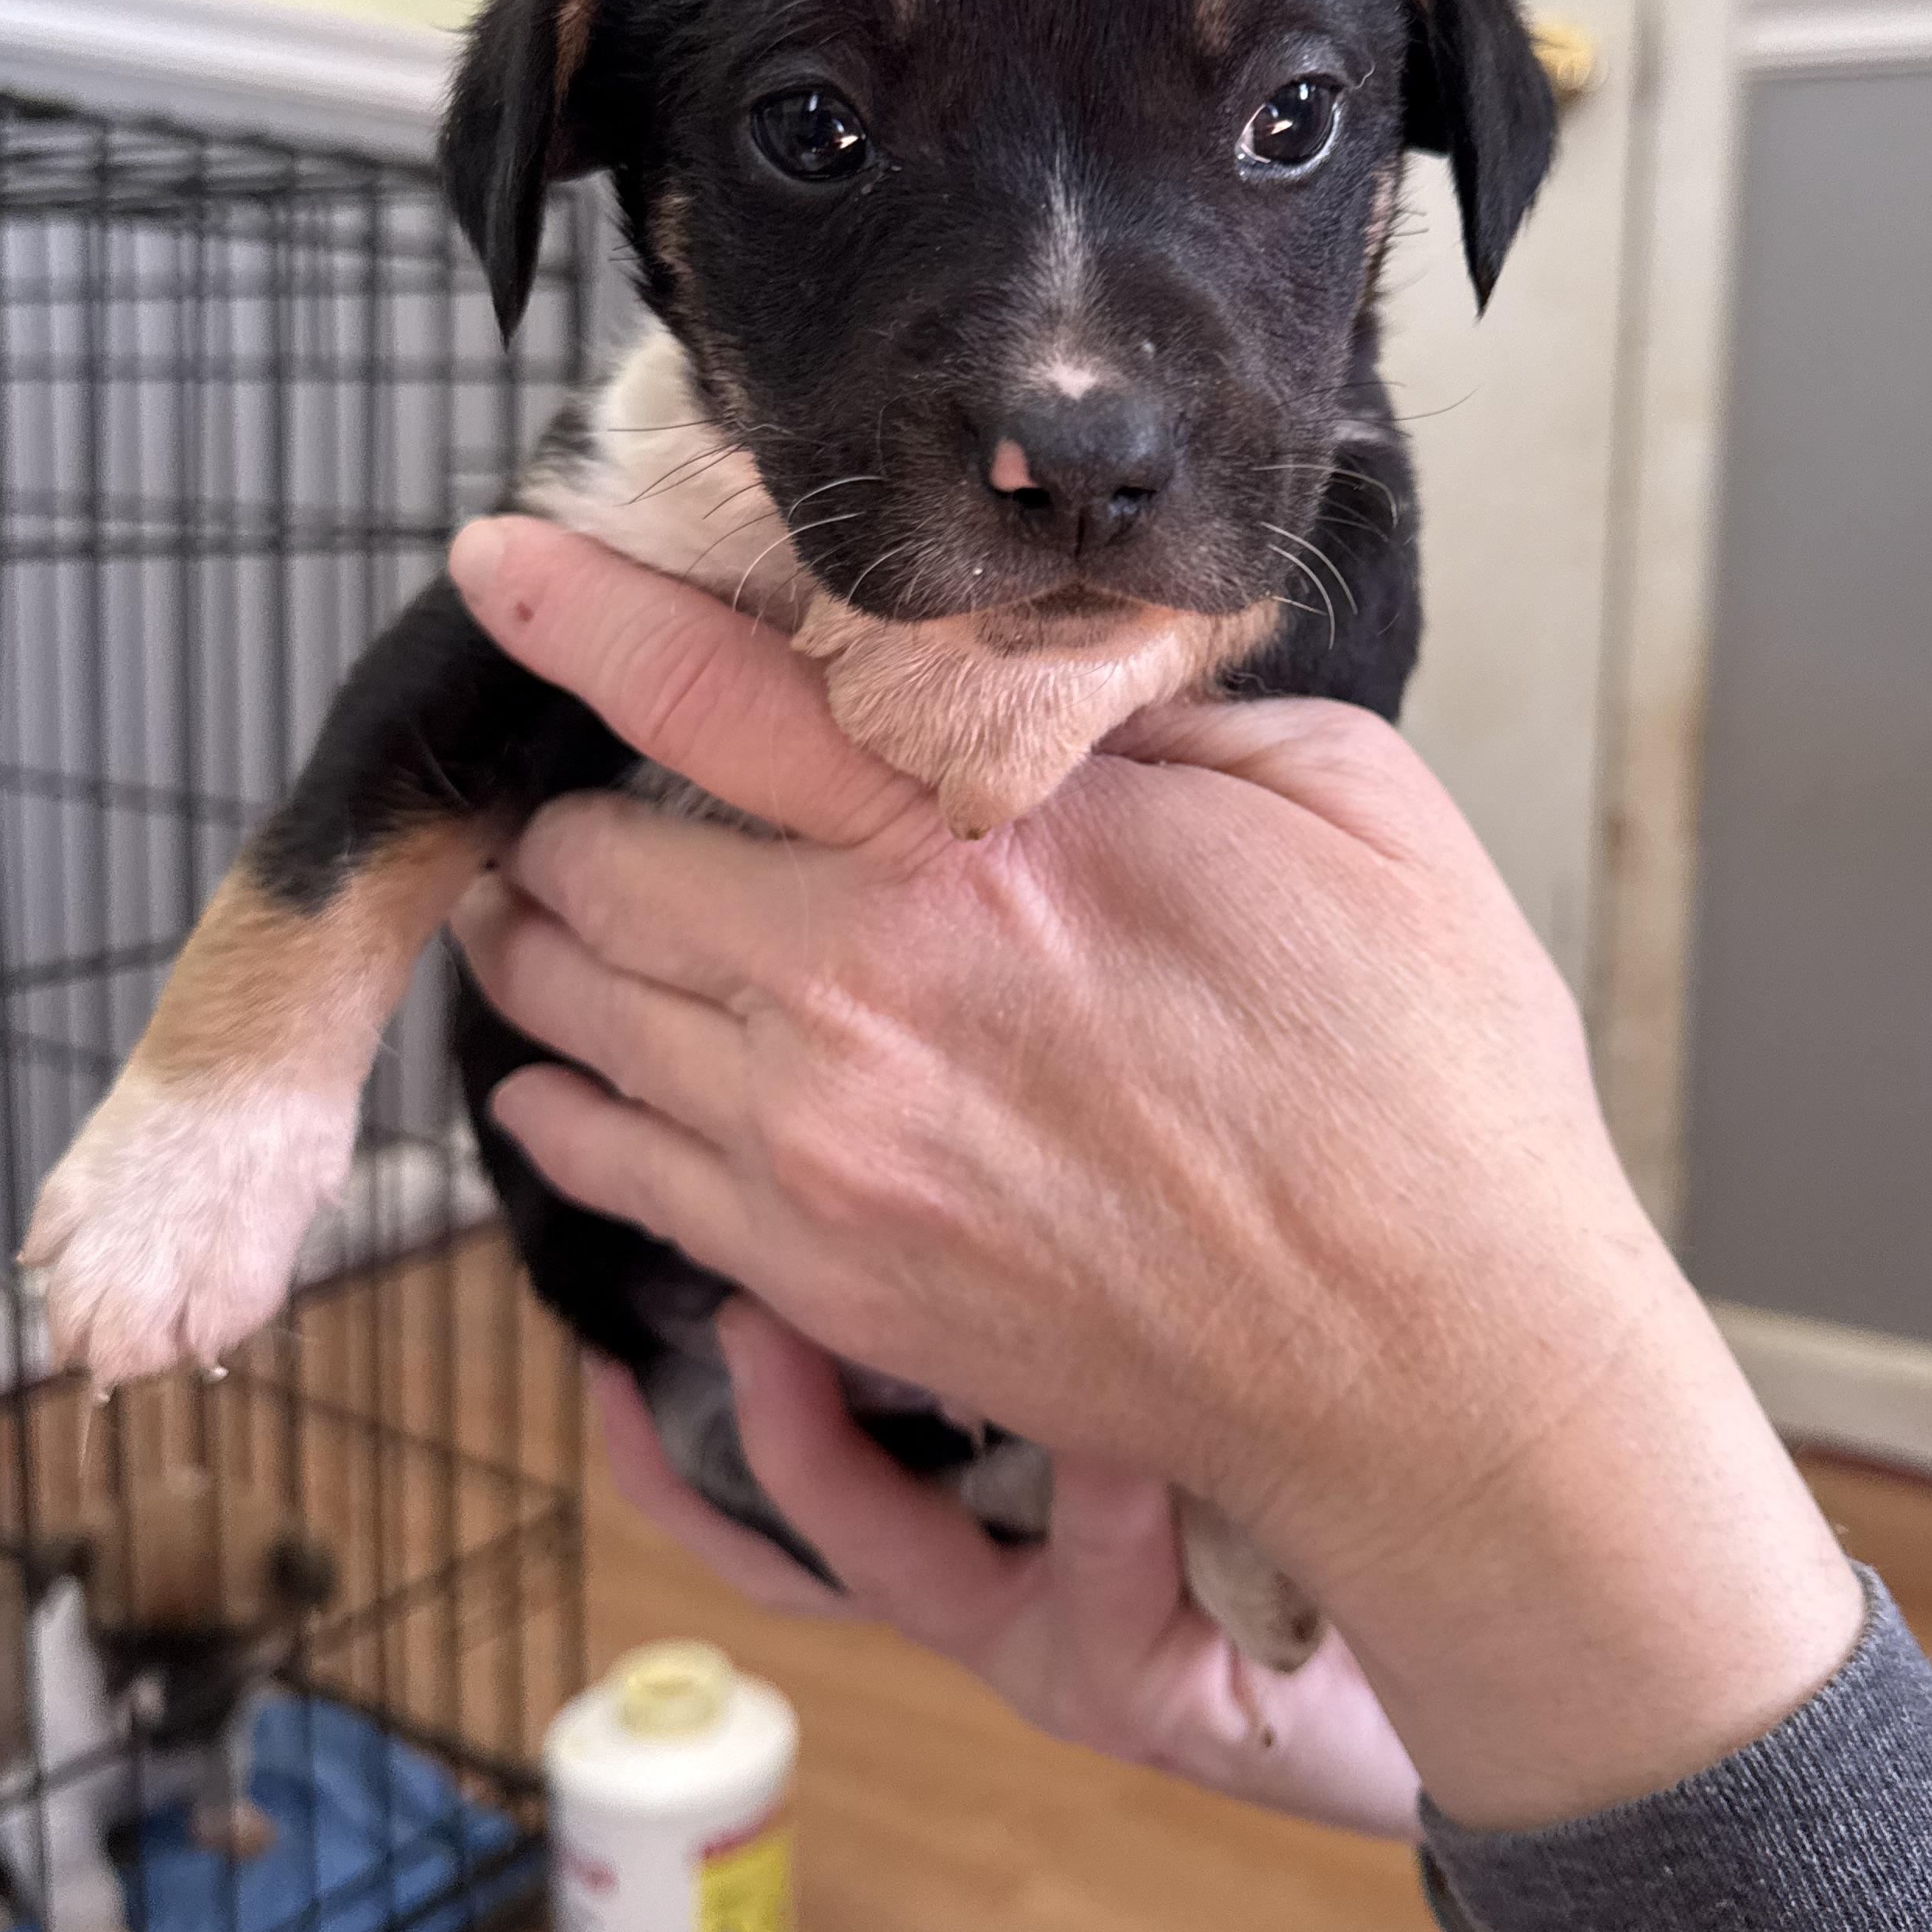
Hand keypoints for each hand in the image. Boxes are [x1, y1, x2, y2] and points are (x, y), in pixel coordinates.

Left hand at [448, 515, 1862, 1830]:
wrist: (1432, 1367)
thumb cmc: (1420, 1078)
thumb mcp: (1334, 799)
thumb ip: (1151, 713)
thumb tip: (1045, 674)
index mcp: (972, 850)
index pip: (704, 694)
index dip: (577, 611)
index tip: (499, 564)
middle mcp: (850, 999)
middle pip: (588, 874)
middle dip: (564, 818)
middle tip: (571, 790)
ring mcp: (818, 1156)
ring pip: (571, 1024)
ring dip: (540, 953)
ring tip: (534, 912)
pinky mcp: (823, 1282)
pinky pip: (612, 1176)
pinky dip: (565, 1106)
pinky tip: (561, 1073)